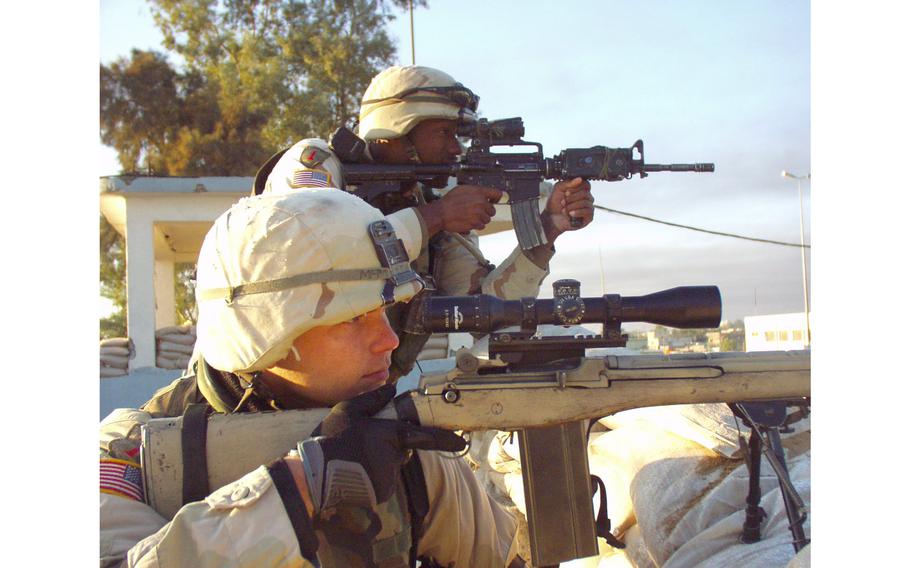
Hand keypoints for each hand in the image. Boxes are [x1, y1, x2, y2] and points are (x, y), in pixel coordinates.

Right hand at [301, 385, 464, 508]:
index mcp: (389, 435)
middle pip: (402, 450)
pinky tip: (355, 472)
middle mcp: (394, 457)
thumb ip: (373, 399)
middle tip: (363, 445)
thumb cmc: (330, 439)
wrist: (313, 475)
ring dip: (380, 461)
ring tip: (354, 459)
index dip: (445, 439)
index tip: (462, 441)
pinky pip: (384, 480)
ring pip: (392, 465)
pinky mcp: (382, 493)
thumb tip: (392, 387)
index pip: (425, 436)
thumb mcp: (348, 411)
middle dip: (390, 446)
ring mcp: (389, 477)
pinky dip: (374, 476)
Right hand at [417, 185, 501, 236]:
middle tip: (477, 212)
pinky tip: (469, 221)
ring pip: (487, 219)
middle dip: (486, 212)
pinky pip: (481, 226)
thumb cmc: (449, 201)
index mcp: (478, 192)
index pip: (497, 194)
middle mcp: (481, 202)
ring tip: (471, 217)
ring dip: (481, 219)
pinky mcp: (476, 223)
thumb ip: (475, 191)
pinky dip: (476, 225)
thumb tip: (483, 194)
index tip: (496, 201)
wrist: (441, 213)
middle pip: (492, 210)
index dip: (497, 198)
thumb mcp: (462, 189)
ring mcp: (479, 213)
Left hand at [543, 177, 593, 239]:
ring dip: (572, 206)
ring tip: (564, 209)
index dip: (576, 188)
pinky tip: (570, 214)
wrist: (551, 218)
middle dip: (571, 198)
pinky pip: (588, 212)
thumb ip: (567, 182)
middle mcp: (587, 197)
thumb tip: (579, 179)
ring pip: (585, 202)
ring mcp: (588, 207)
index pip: (586, 184)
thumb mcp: (558, 189)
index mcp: (581, 189)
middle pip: (585, 193)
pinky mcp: (589, 217)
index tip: (566, 192)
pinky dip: (577, 212)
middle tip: (563, 202)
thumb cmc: (555, 204)